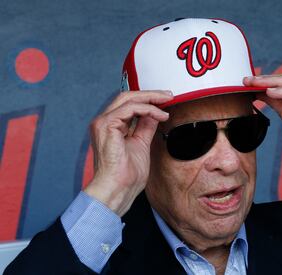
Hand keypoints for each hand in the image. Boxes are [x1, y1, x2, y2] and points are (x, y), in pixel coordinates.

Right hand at [84, 91, 172, 215]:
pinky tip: (160, 115)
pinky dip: (147, 109)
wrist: (118, 189)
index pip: (128, 104)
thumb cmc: (126, 176)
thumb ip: (145, 128)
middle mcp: (103, 122)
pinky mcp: (107, 125)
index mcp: (110, 127)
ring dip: (151, 99)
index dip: (147, 100)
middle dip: (150, 94)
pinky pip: (130, 109)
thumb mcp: (141, 144)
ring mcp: (103, 123)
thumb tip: (154, 115)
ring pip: (128, 99)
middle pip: (127, 97)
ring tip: (167, 102)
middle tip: (168, 96)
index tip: (165, 101)